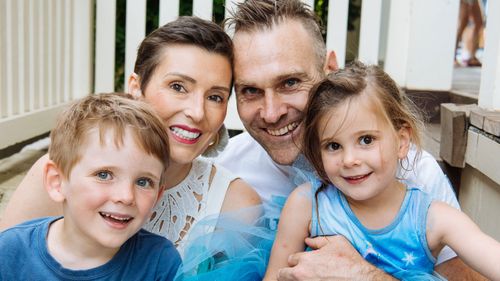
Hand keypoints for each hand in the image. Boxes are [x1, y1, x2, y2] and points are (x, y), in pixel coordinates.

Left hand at [276, 235, 393, 280]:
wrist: (361, 279)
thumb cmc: (350, 261)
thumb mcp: (337, 242)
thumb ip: (319, 240)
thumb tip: (308, 240)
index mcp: (306, 259)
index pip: (291, 259)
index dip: (297, 261)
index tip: (304, 263)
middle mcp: (301, 274)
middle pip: (282, 275)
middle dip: (288, 273)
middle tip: (298, 274)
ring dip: (294, 280)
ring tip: (304, 278)